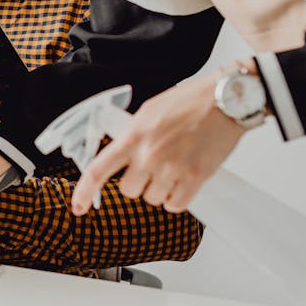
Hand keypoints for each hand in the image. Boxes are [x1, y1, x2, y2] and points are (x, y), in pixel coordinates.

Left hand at [71, 71, 245, 213]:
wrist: (227, 100)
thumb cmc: (192, 101)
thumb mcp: (150, 110)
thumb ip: (133, 133)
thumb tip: (121, 150)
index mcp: (134, 135)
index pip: (99, 169)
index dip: (85, 191)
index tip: (77, 206)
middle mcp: (149, 155)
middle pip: (129, 190)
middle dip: (138, 182)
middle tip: (152, 167)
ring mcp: (172, 169)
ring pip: (153, 199)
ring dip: (160, 189)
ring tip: (174, 167)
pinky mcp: (195, 178)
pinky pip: (176, 205)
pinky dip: (178, 198)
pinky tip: (183, 181)